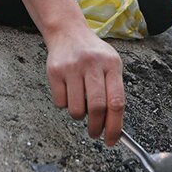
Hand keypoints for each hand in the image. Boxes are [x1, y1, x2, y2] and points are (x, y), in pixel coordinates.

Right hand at [45, 28, 124, 145]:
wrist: (68, 32)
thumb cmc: (92, 53)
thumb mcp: (110, 64)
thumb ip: (114, 90)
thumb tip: (114, 125)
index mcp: (111, 64)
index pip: (117, 102)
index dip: (115, 126)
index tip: (111, 139)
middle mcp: (92, 64)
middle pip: (97, 108)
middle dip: (96, 127)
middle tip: (94, 133)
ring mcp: (72, 67)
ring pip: (76, 109)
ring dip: (79, 115)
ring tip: (80, 103)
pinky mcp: (55, 71)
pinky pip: (60, 103)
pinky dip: (65, 104)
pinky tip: (68, 91)